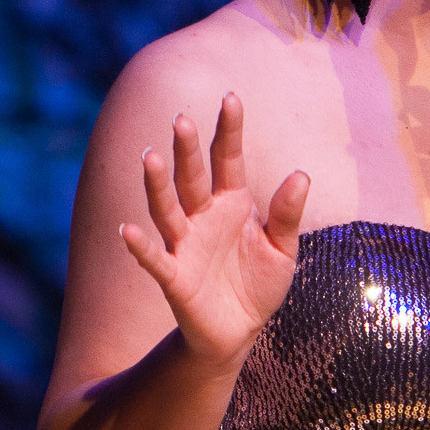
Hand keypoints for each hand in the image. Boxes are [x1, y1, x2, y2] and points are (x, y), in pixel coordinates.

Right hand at [117, 92, 309, 373]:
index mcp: (232, 204)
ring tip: (150, 157)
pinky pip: (155, 259)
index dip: (229, 130)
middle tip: (182, 119)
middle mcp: (203, 217)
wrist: (239, 332)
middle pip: (192, 177)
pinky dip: (140, 246)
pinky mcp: (175, 278)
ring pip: (167, 209)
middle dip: (187, 150)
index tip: (230, 97)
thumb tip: (301, 175)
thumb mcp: (283, 250)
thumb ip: (287, 215)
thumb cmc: (259, 284)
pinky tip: (128, 229)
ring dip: (158, 185)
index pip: (229, 160)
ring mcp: (185, 245)